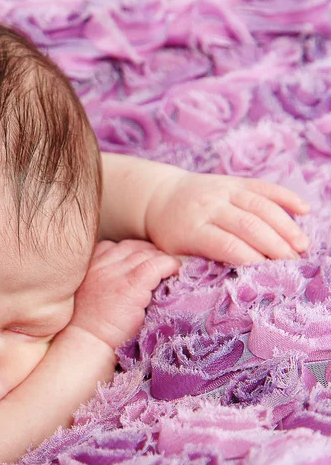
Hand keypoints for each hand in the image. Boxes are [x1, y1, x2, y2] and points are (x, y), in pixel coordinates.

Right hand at [69, 240, 179, 348]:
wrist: (87, 343)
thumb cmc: (90, 327)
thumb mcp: (90, 295)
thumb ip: (102, 281)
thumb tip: (129, 279)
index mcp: (88, 266)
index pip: (113, 247)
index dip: (132, 253)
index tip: (142, 264)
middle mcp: (100, 264)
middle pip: (131, 247)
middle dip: (148, 253)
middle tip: (161, 266)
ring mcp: (115, 273)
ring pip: (145, 253)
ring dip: (161, 260)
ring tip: (170, 271)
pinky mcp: (131, 285)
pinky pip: (156, 265)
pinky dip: (169, 266)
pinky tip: (175, 272)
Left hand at [144, 172, 310, 264]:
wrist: (159, 197)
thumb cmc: (169, 234)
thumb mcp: (172, 253)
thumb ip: (195, 265)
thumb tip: (224, 282)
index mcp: (192, 229)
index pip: (227, 245)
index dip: (251, 259)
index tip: (269, 274)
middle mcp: (210, 207)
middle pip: (249, 226)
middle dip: (275, 246)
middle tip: (293, 265)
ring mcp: (223, 190)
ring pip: (261, 206)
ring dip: (286, 226)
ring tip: (302, 246)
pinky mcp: (234, 181)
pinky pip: (264, 186)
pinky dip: (286, 197)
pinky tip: (304, 210)